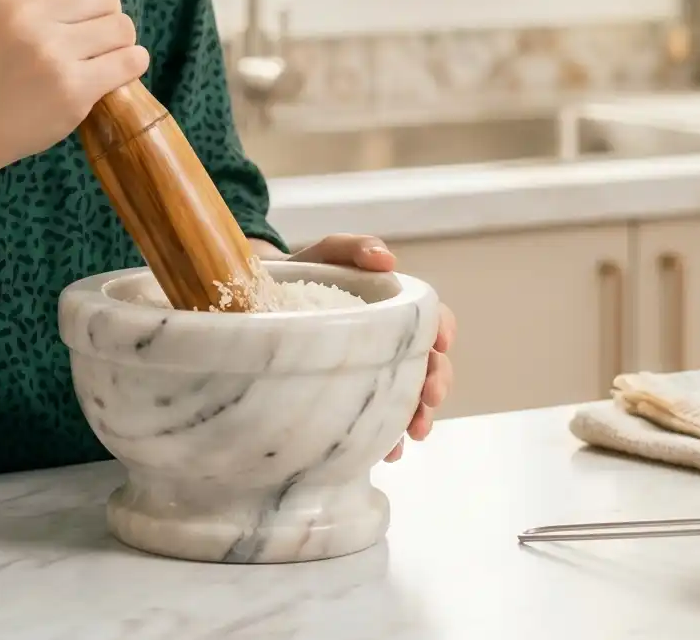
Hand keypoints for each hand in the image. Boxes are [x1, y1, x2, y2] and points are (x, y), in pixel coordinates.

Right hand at [0, 0, 146, 184]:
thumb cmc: (1, 55)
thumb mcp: (9, 2)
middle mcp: (24, 14)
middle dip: (103, 14)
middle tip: (78, 37)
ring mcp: (50, 53)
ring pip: (122, 27)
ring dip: (116, 42)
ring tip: (90, 57)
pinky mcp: (73, 89)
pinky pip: (132, 60)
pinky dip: (129, 65)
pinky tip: (108, 72)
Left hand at [274, 234, 455, 462]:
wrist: (257, 304)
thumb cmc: (302, 275)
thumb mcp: (325, 254)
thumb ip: (353, 248)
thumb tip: (387, 260)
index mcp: (392, 309)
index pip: (432, 318)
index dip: (443, 330)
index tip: (440, 344)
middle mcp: (390, 343)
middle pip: (428, 364)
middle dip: (436, 382)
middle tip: (429, 398)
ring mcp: (374, 373)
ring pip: (410, 397)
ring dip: (418, 416)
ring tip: (413, 433)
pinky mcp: (352, 398)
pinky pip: (378, 422)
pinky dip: (387, 438)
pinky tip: (386, 451)